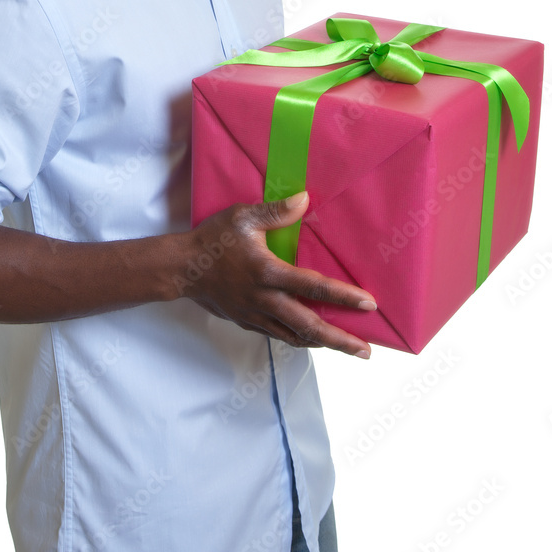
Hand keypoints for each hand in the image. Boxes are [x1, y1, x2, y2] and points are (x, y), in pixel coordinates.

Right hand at [176, 192, 376, 356]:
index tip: (368, 303)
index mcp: (268, 272)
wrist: (182, 268)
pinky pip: (278, 336)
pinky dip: (299, 340)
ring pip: (295, 337)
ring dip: (323, 344)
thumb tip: (304, 200)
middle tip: (366, 351)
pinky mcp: (247, 322)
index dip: (343, 296)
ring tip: (347, 348)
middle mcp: (265, 299)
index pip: (313, 286)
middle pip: (309, 326)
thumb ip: (275, 211)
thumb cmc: (213, 239)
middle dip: (340, 340)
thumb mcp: (242, 217)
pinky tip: (311, 340)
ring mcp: (255, 315)